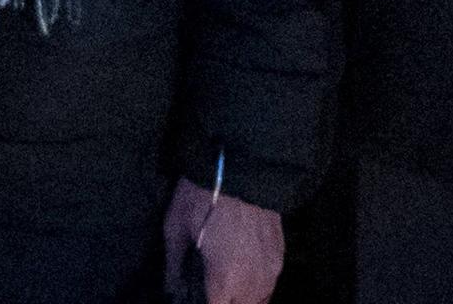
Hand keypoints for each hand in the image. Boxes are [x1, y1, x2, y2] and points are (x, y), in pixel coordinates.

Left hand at [163, 179, 283, 303]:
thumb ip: (174, 267)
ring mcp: (271, 269)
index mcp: (224, 281)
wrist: (242, 163)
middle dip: (223, 302)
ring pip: (259, 301)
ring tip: (226, 287)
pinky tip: (243, 274)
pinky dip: (257, 287)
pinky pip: (270, 284)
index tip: (196, 294)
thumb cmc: (202, 196)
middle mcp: (253, 282)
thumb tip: (171, 290)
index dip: (204, 303)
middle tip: (209, 290)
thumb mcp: (175, 229)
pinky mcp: (281, 254)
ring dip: (242, 299)